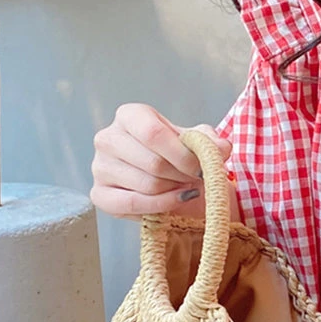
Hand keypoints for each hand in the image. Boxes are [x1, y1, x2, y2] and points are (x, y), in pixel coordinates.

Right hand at [90, 103, 232, 218]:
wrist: (170, 179)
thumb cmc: (180, 156)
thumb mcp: (199, 142)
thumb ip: (212, 142)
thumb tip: (220, 148)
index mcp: (129, 115)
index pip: (153, 133)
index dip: (183, 155)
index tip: (201, 167)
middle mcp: (107, 138)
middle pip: (153, 163)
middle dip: (183, 176)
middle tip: (195, 179)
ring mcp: (100, 167)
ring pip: (148, 185)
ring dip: (175, 190)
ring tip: (185, 186)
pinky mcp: (100, 195)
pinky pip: (134, 204)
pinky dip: (162, 206)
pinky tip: (175, 200)